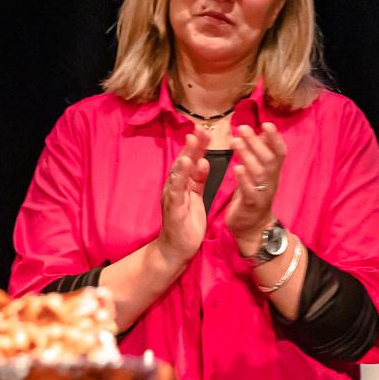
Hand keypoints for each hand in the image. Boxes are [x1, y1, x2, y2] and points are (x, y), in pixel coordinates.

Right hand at [153, 133, 209, 264]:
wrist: (176, 249)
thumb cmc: (186, 222)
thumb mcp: (196, 196)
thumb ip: (199, 179)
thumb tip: (204, 160)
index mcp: (183, 183)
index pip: (190, 160)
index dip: (197, 145)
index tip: (206, 130)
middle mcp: (175, 186)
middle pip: (183, 162)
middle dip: (192, 146)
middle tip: (200, 129)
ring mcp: (172, 197)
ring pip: (178, 174)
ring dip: (185, 157)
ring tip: (192, 143)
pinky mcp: (173, 209)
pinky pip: (175, 191)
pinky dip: (179, 178)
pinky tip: (184, 167)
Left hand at [224, 121, 286, 250]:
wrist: (253, 228)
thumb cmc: (254, 196)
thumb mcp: (259, 174)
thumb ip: (261, 156)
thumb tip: (263, 133)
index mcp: (273, 173)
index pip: (279, 152)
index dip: (275, 138)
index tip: (266, 123)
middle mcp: (271, 181)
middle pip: (268, 159)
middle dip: (256, 142)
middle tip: (242, 127)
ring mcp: (263, 193)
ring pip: (258, 172)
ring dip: (247, 155)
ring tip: (235, 142)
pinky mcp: (252, 205)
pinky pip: (250, 191)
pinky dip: (244, 179)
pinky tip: (236, 168)